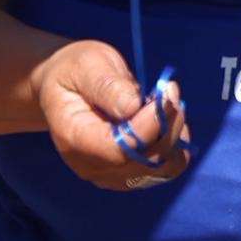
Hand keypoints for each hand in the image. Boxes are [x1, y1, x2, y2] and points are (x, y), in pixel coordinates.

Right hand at [34, 40, 188, 191]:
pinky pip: (164, 169)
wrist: (65, 90)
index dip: (150, 125)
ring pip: (161, 168)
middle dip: (168, 125)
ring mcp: (110, 175)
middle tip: (171, 90)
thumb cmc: (75, 72)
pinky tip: (167, 120)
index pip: (119, 149)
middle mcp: (90, 166)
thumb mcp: (87, 65)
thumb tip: (133, 107)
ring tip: (168, 104)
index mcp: (74, 138)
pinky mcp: (128, 175)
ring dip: (175, 135)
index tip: (167, 91)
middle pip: (144, 161)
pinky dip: (175, 145)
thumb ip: (108, 86)